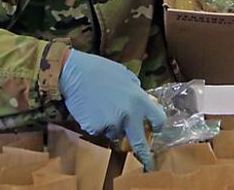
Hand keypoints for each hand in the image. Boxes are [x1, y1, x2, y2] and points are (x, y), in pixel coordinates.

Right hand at [58, 50, 165, 170]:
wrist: (75, 73)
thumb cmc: (101, 70)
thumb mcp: (126, 76)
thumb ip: (136, 92)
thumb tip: (141, 102)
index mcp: (140, 100)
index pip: (158, 120)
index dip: (157, 125)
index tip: (154, 129)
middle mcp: (129, 115)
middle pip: (140, 142)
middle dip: (144, 154)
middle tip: (148, 163)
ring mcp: (111, 123)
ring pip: (115, 133)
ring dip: (111, 126)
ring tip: (101, 107)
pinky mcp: (95, 128)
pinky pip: (99, 131)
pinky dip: (96, 124)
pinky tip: (91, 109)